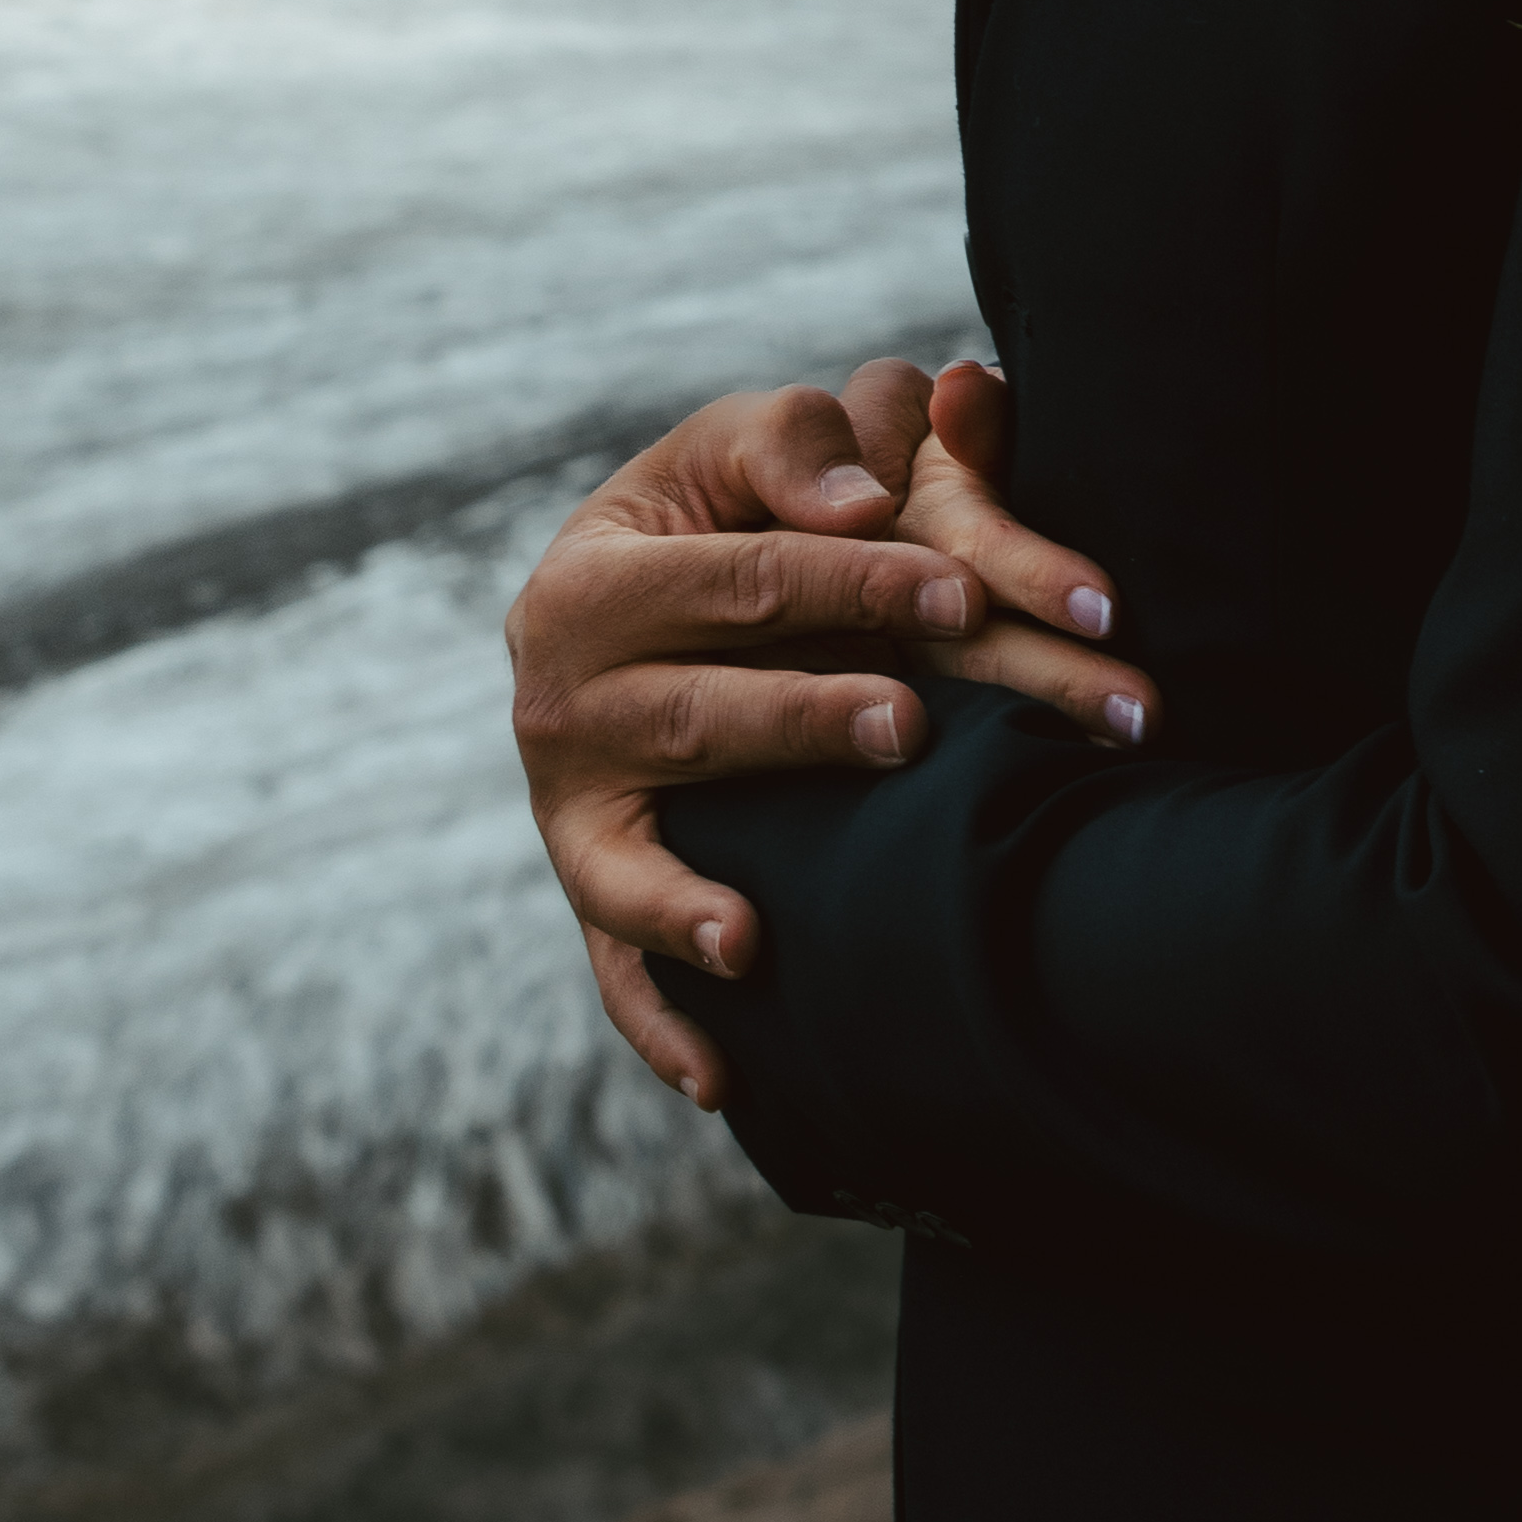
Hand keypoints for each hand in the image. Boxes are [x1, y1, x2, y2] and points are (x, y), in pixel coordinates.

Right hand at [502, 363, 1143, 1109]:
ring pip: (637, 855)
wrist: (636, 601)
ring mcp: (567, 808)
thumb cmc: (715, 511)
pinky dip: (660, 1024)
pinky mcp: (593, 884)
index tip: (964, 591)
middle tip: (910, 725)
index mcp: (590, 580)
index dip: (853, 580)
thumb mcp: (737, 444)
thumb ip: (796, 446)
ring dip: (699, 898)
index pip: (740, 579)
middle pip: (695, 717)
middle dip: (805, 722)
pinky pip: (616, 969)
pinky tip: (720, 1077)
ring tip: (761, 937)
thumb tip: (858, 506)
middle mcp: (557, 702)